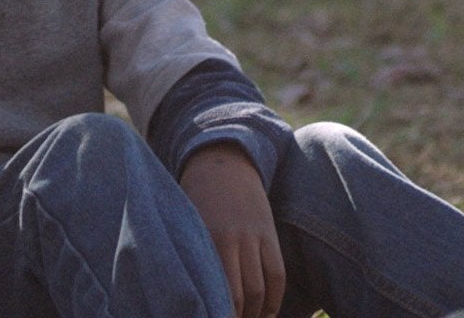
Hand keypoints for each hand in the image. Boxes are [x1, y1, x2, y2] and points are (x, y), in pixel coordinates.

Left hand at [179, 143, 285, 317]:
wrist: (221, 161)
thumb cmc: (193, 196)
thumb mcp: (185, 222)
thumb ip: (191, 253)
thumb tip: (188, 290)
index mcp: (206, 238)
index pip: (217, 290)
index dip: (217, 312)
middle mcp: (232, 239)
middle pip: (240, 295)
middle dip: (235, 317)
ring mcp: (254, 237)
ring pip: (259, 289)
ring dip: (255, 313)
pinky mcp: (269, 234)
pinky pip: (277, 274)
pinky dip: (274, 298)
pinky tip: (266, 313)